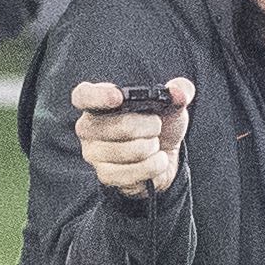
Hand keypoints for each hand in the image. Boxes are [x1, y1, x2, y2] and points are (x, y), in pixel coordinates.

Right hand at [67, 77, 191, 198]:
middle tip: (156, 126)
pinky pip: (131, 172)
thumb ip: (180, 90)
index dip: (98, 96)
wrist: (164, 156)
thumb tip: (180, 92)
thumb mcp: (172, 103)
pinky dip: (152, 166)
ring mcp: (93, 153)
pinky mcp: (105, 175)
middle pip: (119, 126)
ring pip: (128, 150)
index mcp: (98, 103)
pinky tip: (155, 161)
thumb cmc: (159, 125)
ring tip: (154, 144)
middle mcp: (89, 127)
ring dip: (151, 147)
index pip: (83, 96)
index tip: (118, 97)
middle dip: (149, 126)